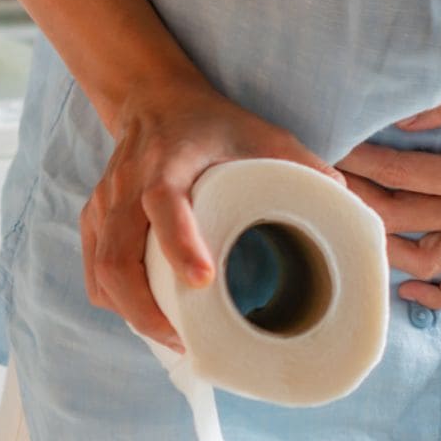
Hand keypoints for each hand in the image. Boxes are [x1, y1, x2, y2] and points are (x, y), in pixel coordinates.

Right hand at [80, 81, 346, 351]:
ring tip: (175, 341)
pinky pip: (95, 274)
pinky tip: (149, 322)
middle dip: (147, 308)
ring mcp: (104, 205)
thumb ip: (303, 166)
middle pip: (117, 257)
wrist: (153, 99)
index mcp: (168, 162)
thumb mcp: (263, 133)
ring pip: (102, 273)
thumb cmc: (214, 123)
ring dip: (134, 314)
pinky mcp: (94, 220)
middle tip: (188, 341)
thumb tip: (346, 203)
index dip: (178, 242)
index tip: (201, 281)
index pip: (162, 203)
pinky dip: (119, 305)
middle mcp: (127, 186)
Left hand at [335, 73, 440, 308]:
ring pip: (426, 258)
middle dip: (354, 201)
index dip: (356, 161)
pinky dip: (440, 293)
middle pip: (400, 219)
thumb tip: (400, 115)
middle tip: (319, 183)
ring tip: (347, 225)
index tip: (323, 147)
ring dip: (383, 246)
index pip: (399, 174)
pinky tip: (408, 286)